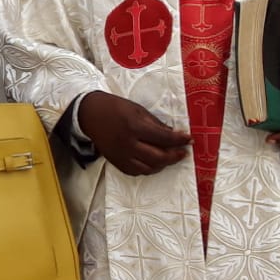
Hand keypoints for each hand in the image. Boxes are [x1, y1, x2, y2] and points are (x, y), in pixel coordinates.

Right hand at [77, 91, 191, 175]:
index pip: (164, 138)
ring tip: (170, 157)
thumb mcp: (138, 109)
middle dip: (175, 155)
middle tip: (183, 151)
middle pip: (159, 157)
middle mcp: (128, 144)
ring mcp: (121, 155)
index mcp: (135, 126)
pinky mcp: (116, 161)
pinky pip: (136, 171)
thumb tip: (173, 134)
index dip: (179, 140)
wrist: (90, 114)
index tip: (189, 139)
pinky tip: (154, 163)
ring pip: (149, 167)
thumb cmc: (115, 108)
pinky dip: (148, 169)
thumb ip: (155, 124)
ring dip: (163, 164)